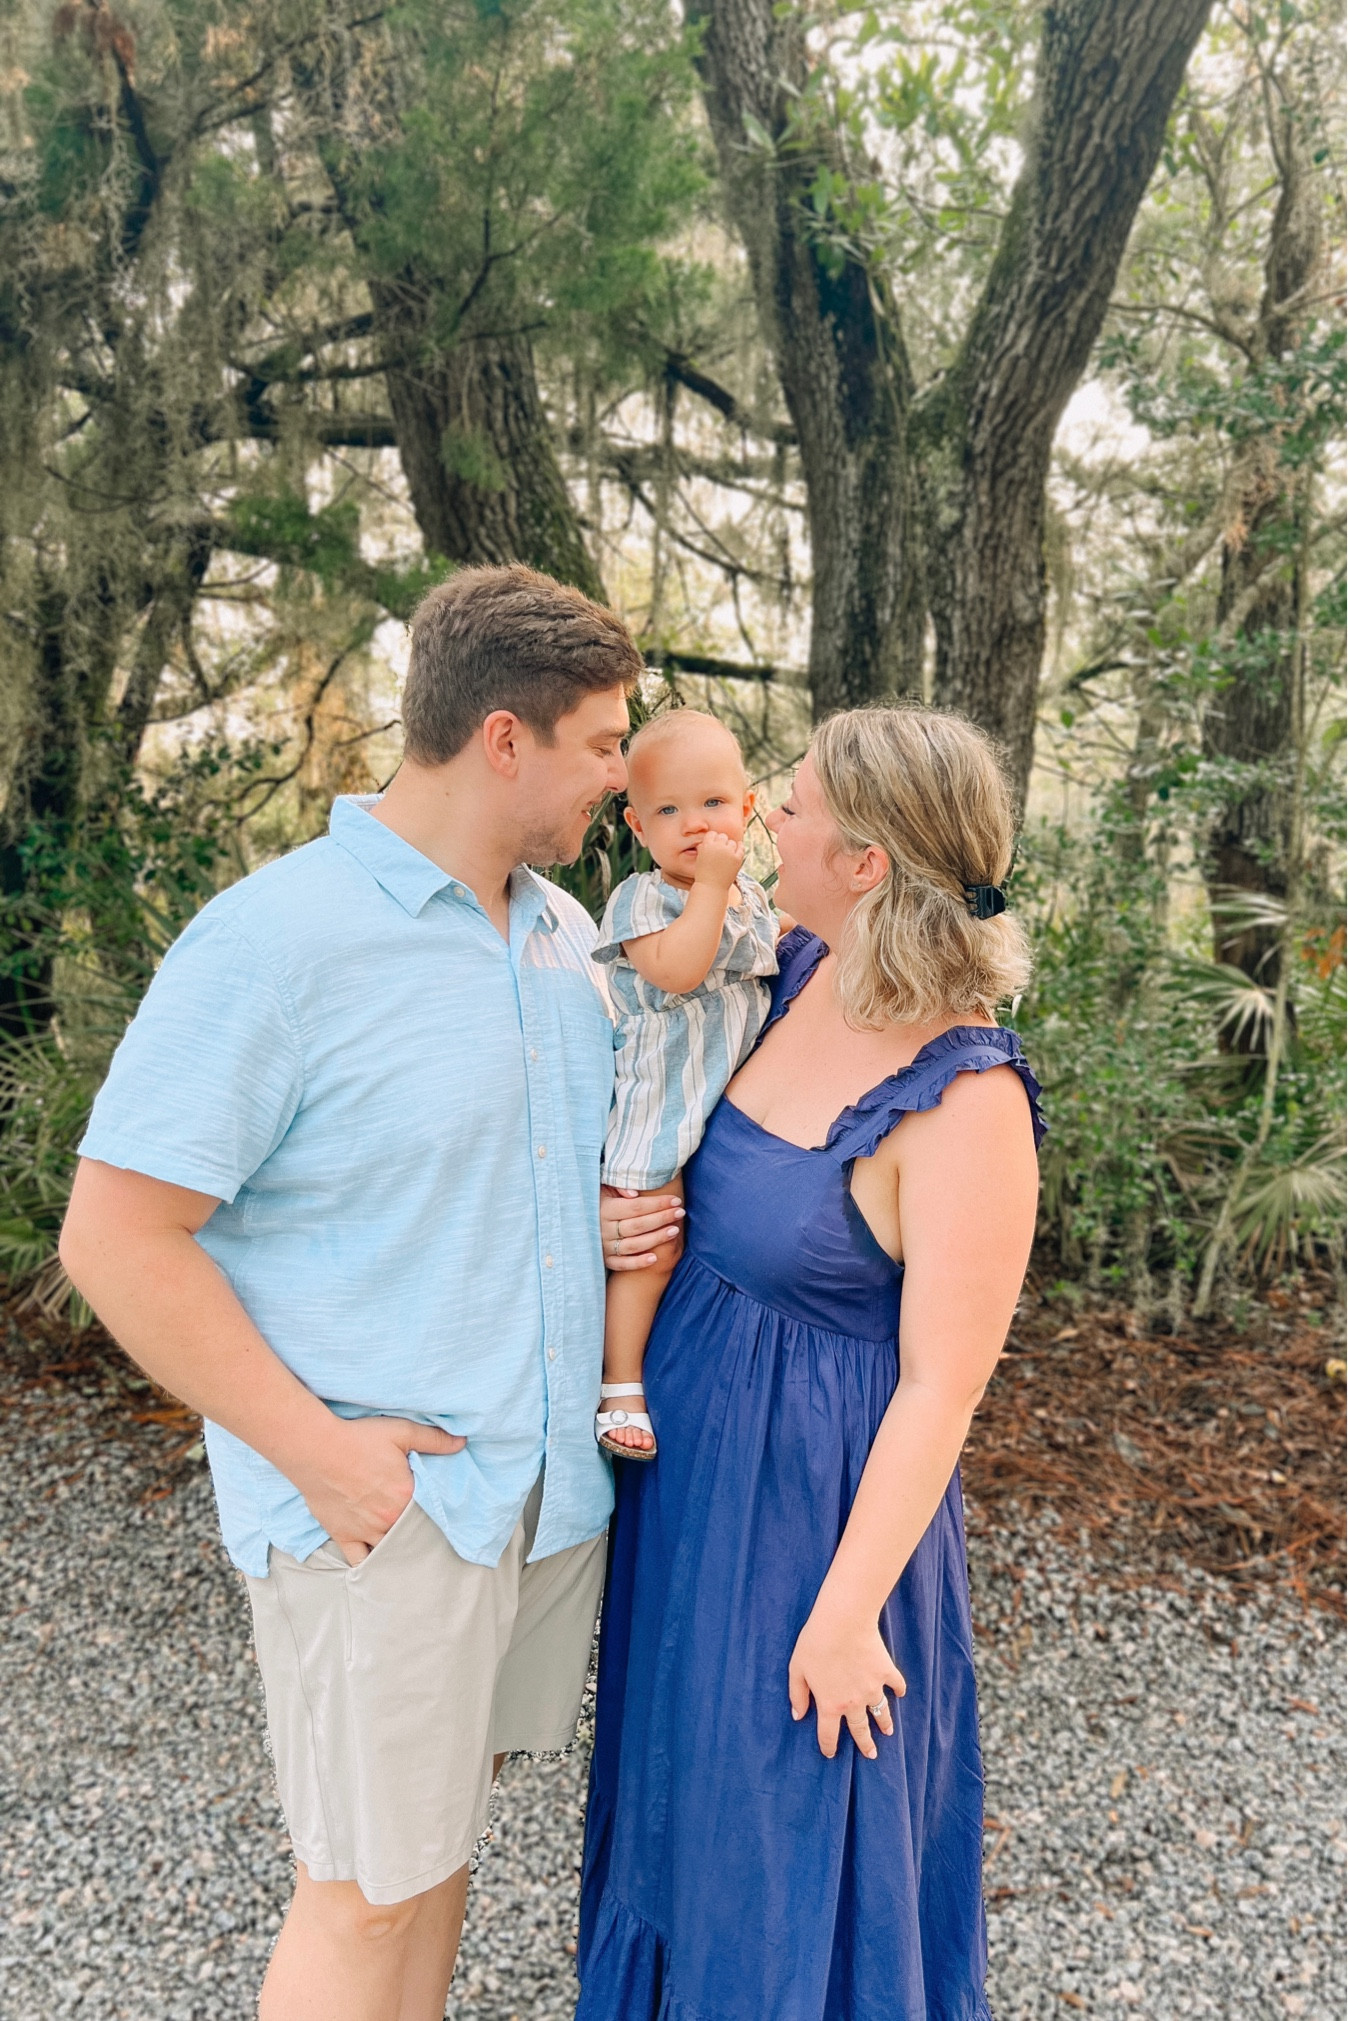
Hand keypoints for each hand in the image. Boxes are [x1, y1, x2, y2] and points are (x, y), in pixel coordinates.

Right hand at [291, 1415, 465, 1565]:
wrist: (316, 1448)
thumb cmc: (358, 1438)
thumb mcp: (401, 1431)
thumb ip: (434, 1440)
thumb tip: (462, 1443)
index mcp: (406, 1496)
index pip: (430, 1514)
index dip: (434, 1515)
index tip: (437, 1515)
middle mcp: (388, 1519)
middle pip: (411, 1536)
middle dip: (418, 1536)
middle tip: (424, 1536)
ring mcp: (364, 1531)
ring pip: (388, 1551)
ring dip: (397, 1551)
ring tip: (406, 1552)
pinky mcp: (342, 1535)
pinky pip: (358, 1560)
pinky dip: (368, 1565)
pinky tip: (377, 1567)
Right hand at [600, 1185, 684, 1272]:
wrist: (579, 1223)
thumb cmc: (598, 1201)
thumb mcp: (604, 1188)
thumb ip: (619, 1187)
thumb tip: (635, 1194)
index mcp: (604, 1209)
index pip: (636, 1207)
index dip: (658, 1203)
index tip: (676, 1200)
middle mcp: (603, 1229)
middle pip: (638, 1225)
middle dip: (662, 1218)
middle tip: (681, 1213)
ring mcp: (604, 1246)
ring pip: (634, 1245)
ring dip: (656, 1239)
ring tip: (675, 1231)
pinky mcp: (605, 1260)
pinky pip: (622, 1264)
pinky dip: (638, 1263)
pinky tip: (654, 1258)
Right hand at [690, 831, 743, 890]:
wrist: (711, 888)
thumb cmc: (703, 874)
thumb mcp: (700, 858)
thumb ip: (704, 848)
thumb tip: (708, 841)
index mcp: (706, 845)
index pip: (712, 834)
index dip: (713, 839)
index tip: (714, 845)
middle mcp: (718, 846)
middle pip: (723, 836)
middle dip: (722, 842)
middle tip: (721, 851)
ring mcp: (728, 852)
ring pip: (732, 842)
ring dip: (730, 847)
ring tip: (727, 855)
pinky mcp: (737, 858)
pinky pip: (741, 848)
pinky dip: (740, 847)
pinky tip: (739, 847)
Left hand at [788, 1599, 905, 1759]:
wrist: (843, 1622)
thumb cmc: (815, 1643)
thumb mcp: (797, 1670)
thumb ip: (797, 1695)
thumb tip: (798, 1715)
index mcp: (830, 1704)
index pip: (829, 1734)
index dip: (829, 1747)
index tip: (830, 1754)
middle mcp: (853, 1702)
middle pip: (860, 1730)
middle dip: (865, 1744)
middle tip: (871, 1754)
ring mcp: (873, 1688)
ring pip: (881, 1712)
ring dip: (885, 1723)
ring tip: (888, 1732)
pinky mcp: (886, 1671)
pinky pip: (896, 1684)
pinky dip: (899, 1690)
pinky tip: (900, 1693)